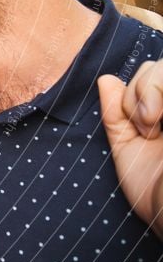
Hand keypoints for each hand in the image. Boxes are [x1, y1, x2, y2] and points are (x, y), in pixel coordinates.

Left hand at [98, 62, 162, 238]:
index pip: (152, 72)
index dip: (137, 90)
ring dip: (154, 90)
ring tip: (155, 127)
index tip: (137, 126)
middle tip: (146, 126)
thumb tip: (105, 79)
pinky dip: (161, 95)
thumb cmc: (158, 196)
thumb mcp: (129, 153)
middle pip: (160, 65)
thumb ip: (116, 117)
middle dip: (143, 90)